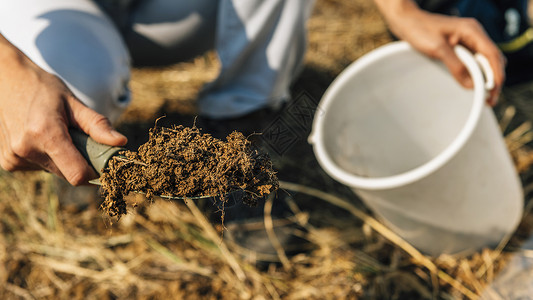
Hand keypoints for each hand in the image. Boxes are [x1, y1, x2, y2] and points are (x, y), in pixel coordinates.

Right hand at [0, 34, 126, 184]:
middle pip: (67, 173)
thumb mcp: (73, 103)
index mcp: (45, 134)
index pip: (77, 175)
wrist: (6, 80)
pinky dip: (46, 157)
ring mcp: (13, 158)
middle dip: (79, 161)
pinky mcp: (8, 163)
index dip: (94, 173)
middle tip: (77, 138)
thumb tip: (121, 142)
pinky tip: (40, 137)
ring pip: (54, 171)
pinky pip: (39, 168)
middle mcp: (26, 150)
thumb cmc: (43, 88)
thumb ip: (98, 125)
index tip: (103, 163)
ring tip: (54, 132)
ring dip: (61, 158)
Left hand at [374, 0, 505, 105]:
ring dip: (486, 78)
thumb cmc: (420, 30)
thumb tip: (471, 85)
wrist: (406, 22)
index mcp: (471, 30)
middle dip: (494, 79)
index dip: (496, 73)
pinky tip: (474, 85)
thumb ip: (456, 66)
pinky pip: (474, 61)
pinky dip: (476, 74)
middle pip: (492, 59)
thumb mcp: (437, 49)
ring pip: (485, 61)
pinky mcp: (460, 46)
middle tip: (490, 99)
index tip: (495, 90)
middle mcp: (473, 34)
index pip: (492, 53)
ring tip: (485, 97)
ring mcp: (467, 40)